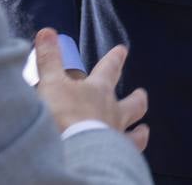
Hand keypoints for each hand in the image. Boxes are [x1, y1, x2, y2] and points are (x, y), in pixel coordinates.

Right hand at [31, 28, 149, 150]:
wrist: (72, 153)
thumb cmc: (62, 116)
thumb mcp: (50, 82)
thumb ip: (49, 58)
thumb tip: (47, 32)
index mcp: (98, 90)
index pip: (110, 68)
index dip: (115, 58)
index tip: (122, 51)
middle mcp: (113, 112)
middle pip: (133, 102)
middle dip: (137, 97)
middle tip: (141, 94)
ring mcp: (117, 136)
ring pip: (136, 131)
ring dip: (140, 130)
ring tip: (143, 129)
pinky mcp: (115, 157)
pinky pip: (129, 155)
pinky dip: (130, 154)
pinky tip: (130, 157)